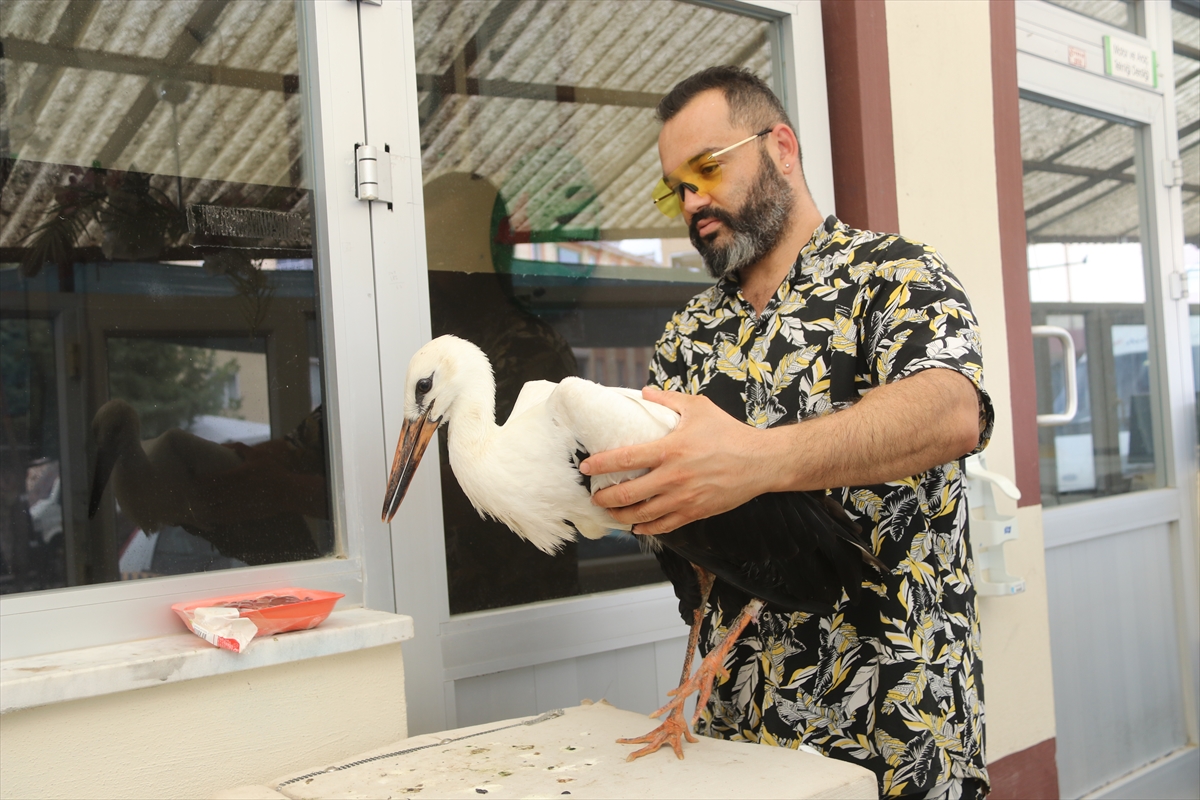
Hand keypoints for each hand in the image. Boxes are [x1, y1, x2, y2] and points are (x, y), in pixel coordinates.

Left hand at [580, 387, 771, 533]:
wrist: (760, 462)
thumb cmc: (729, 433)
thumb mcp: (699, 408)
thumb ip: (668, 400)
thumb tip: (644, 393)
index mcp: (670, 449)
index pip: (625, 459)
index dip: (601, 464)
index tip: (587, 466)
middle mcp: (673, 477)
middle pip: (628, 494)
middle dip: (605, 498)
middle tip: (595, 496)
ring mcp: (684, 498)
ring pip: (643, 515)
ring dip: (621, 517)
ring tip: (610, 513)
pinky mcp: (695, 512)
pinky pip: (665, 526)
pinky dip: (647, 529)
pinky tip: (637, 527)